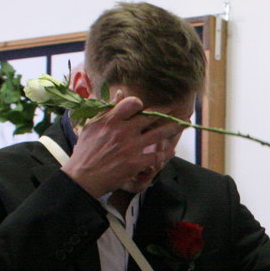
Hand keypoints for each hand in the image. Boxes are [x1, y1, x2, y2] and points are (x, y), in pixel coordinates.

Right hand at [62, 91, 177, 197]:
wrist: (84, 177)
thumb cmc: (86, 151)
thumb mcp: (92, 126)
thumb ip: (107, 110)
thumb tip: (120, 93)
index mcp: (111, 120)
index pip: (132, 103)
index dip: (140, 103)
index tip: (144, 106)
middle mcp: (124, 131)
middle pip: (151, 117)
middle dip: (167, 112)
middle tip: (179, 109)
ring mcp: (132, 147)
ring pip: (159, 134)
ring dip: (174, 128)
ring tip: (185, 124)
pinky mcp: (137, 162)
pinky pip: (157, 155)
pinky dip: (166, 152)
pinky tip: (172, 150)